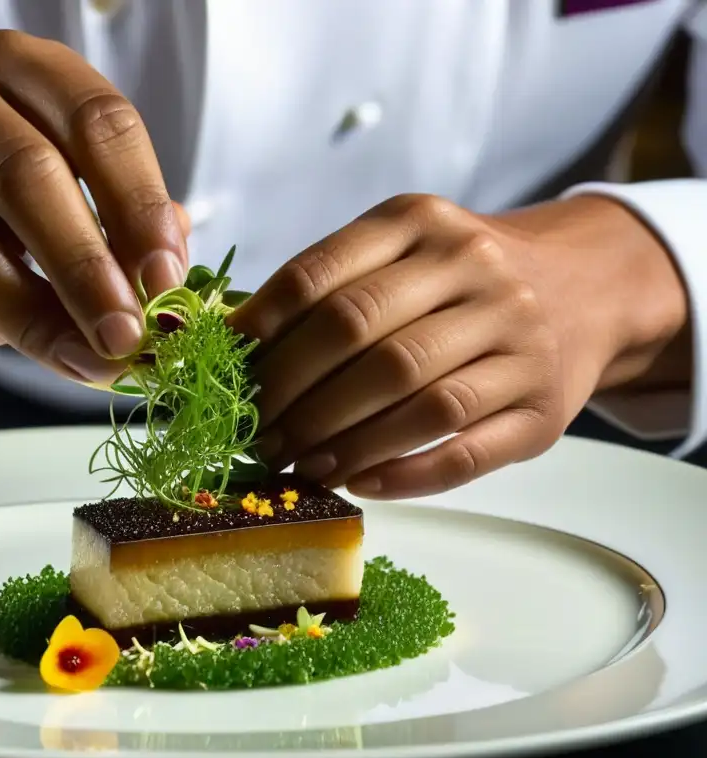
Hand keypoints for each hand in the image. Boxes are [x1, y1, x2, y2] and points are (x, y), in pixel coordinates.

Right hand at [0, 31, 189, 384]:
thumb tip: (166, 277)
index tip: (166, 277)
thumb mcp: (79, 178)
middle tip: (126, 335)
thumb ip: (125, 219)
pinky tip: (14, 340)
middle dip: (84, 268)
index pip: (95, 120)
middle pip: (23, 176)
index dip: (138, 202)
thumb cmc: (16, 189)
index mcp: (25, 67)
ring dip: (35, 320)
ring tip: (87, 361)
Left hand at [230, 194, 687, 498]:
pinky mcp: (544, 410)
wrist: (582, 287)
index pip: (319, 276)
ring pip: (413, 401)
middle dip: (292, 395)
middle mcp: (476, 271)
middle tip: (258, 434)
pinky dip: (402, 474)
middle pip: (360, 338)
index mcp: (421, 223)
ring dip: (341, 442)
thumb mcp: (402, 249)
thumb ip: (329, 285)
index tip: (227, 372)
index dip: (262, 331)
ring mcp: (518, 341)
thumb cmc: (460, 278)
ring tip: (297, 464)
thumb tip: (234, 345)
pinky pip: (464, 452)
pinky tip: (359, 481)